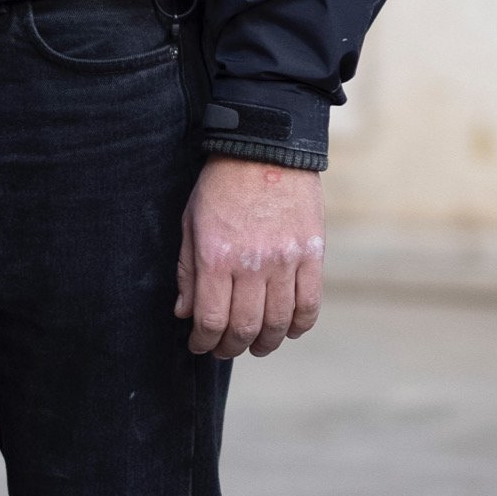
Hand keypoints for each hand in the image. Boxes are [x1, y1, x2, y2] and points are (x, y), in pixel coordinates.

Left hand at [176, 156, 324, 358]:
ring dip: (267, 342)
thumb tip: (185, 313)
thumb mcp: (191, 222)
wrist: (266, 147)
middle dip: (232, 347)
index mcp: (217, 256)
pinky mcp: (312, 253)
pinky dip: (300, 324)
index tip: (201, 345)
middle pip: (245, 327)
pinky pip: (310, 302)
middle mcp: (252, 264)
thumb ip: (187, 270)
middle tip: (227, 348)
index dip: (204, 341)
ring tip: (258, 345)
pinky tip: (290, 330)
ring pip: (279, 321)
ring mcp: (286, 260)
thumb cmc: (222, 184)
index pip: (211, 320)